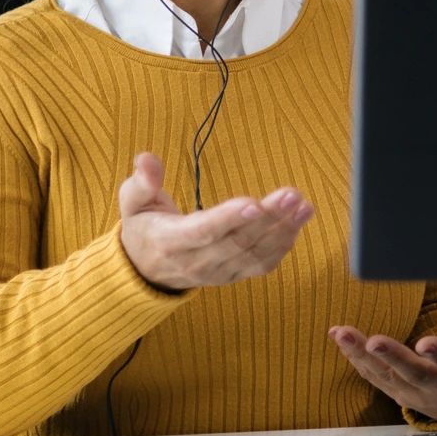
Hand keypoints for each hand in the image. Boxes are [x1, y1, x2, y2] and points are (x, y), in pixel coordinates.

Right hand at [117, 152, 314, 291]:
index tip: (253, 202)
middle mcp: (196, 262)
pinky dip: (282, 246)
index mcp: (170, 241)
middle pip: (237, 241)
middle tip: (292, 195)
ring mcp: (217, 273)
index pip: (203, 231)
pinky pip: (260, 265)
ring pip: (254, 255)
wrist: (146, 270)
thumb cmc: (143, 227)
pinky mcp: (232, 275)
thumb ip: (142, 182)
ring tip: (304, 206)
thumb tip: (147, 160)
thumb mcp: (132, 202)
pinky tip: (297, 224)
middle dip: (268, 218)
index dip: (228, 219)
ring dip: (283, 231)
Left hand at [329, 273, 436, 424]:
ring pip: (387, 376)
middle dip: (392, 357)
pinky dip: (355, 360)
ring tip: (342, 334)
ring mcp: (415, 391)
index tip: (425, 342)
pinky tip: (341, 339)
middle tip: (372, 341)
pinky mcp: (397, 391)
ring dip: (361, 356)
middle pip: (414, 372)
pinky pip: (374, 377)